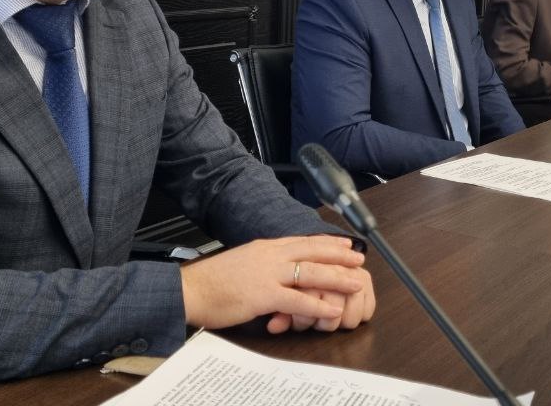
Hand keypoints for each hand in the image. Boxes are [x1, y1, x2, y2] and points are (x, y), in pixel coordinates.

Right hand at [180, 235, 367, 329]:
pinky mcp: (263, 294)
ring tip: (355, 282)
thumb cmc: (213, 281)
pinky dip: (317, 304)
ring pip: (310, 272)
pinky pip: (297, 299)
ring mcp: (268, 273)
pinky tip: (331, 309)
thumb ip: (264, 263)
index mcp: (265, 247)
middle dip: (339, 255)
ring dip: (336, 278)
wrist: (191, 289)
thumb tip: (280, 269)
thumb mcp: (243, 263)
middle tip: (359, 259)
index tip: (344, 244)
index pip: (303, 241)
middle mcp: (270, 255)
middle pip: (312, 251)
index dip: (326, 242)